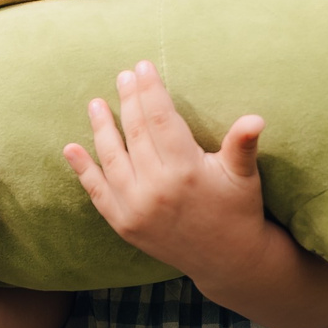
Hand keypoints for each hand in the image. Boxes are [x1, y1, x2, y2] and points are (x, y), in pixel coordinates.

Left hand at [62, 61, 269, 277]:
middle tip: (123, 76)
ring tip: (96, 103)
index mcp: (186, 170)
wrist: (227, 260)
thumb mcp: (244, 175)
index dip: (149, 90)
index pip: (160, 119)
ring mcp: (136, 209)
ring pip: (112, 158)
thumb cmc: (239, 209)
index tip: (142, 67)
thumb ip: (242, 144)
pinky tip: (71, 148)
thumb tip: (256, 119)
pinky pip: (97, 193)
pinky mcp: (124, 225)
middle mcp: (157, 189)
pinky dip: (83, 170)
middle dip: (128, 100)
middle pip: (135, 133)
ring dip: (101, 128)